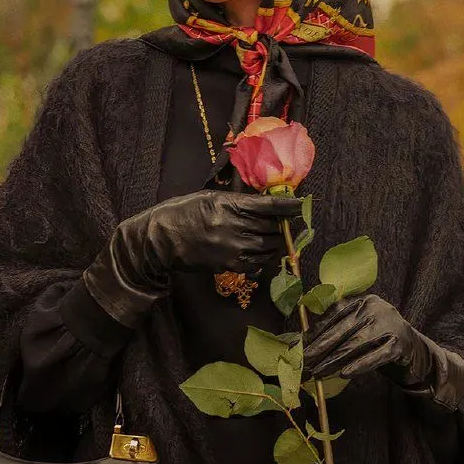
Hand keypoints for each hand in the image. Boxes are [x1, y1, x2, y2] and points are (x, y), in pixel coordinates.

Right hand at [83, 191, 300, 324]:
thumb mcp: (209, 198)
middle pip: (272, 228)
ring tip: (277, 238)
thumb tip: (262, 206)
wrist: (160, 239)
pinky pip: (257, 263)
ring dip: (276, 242)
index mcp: (229, 205)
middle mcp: (235, 227)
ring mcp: (233, 248)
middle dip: (283, 226)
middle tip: (288, 223)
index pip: (269, 207)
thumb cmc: (182, 212)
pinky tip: (262, 252)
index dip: (289, 206)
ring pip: (269, 247)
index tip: (303, 204)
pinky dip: (264, 257)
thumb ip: (236, 202)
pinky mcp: (229, 265)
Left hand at [303, 294, 463, 411]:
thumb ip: (338, 326)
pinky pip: (374, 357)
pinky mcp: (399, 345)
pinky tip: (343, 374)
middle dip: (320, 348)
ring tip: (317, 372)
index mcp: (363, 300)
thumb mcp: (360, 326)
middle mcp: (376, 308)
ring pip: (355, 345)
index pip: (334, 316)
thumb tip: (305, 339)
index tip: (300, 347)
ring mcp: (389, 326)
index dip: (316, 333)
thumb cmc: (378, 339)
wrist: (415, 350)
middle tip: (304, 362)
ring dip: (333, 361)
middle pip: (342, 330)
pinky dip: (358, 366)